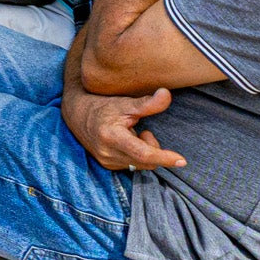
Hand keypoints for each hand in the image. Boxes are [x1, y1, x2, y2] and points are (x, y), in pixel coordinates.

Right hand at [65, 82, 186, 171]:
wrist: (77, 114)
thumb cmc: (103, 106)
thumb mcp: (124, 103)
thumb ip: (147, 103)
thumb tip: (167, 94)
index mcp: (112, 137)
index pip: (143, 153)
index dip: (164, 157)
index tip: (181, 161)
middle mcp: (108, 153)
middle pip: (146, 161)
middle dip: (153, 147)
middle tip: (143, 130)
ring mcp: (106, 162)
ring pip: (141, 165)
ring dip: (144, 151)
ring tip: (132, 134)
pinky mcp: (107, 166)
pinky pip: (133, 165)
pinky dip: (136, 155)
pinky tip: (127, 142)